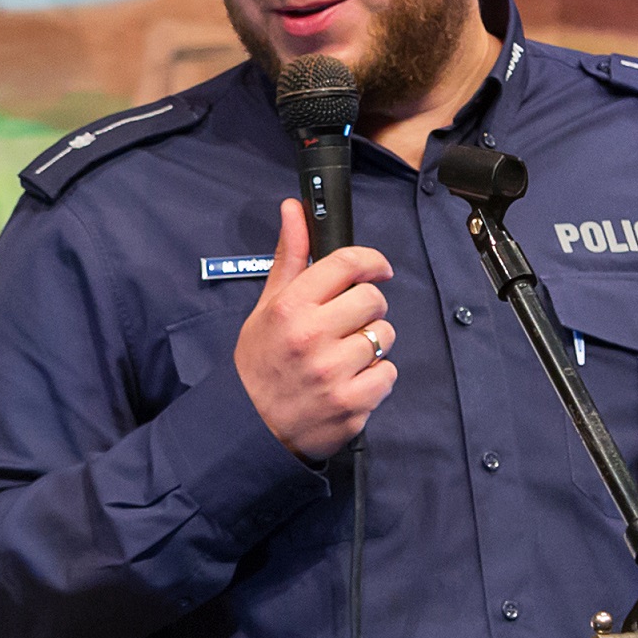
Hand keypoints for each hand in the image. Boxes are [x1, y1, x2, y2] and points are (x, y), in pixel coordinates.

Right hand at [236, 197, 397, 460]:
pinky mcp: (351, 405)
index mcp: (290, 308)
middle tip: (346, 324)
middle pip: (373, 299)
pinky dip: (375, 378)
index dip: (371, 261)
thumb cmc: (259, 363)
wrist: (249, 429)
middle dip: (365, 309)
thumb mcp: (266, 307)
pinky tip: (350, 382)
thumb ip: (289, 258)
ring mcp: (333, 373)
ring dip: (371, 345)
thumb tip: (294, 207)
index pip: (348, 264)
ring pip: (384, 337)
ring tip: (344, 357)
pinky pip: (388, 374)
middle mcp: (312, 337)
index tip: (378, 268)